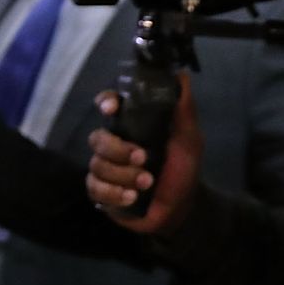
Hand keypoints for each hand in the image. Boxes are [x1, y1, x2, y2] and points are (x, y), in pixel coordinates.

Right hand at [85, 72, 201, 233]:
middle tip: (144, 159)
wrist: (182, 208)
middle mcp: (113, 144)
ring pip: (97, 165)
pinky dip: (114, 193)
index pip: (108, 105)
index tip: (112, 108)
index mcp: (131, 126)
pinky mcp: (101, 192)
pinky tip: (132, 198)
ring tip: (146, 184)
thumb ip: (184, 109)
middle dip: (119, 150)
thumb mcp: (188, 139)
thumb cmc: (183, 169)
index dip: (106, 103)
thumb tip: (181, 75)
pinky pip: (94, 188)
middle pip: (97, 138)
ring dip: (123, 175)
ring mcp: (105, 168)